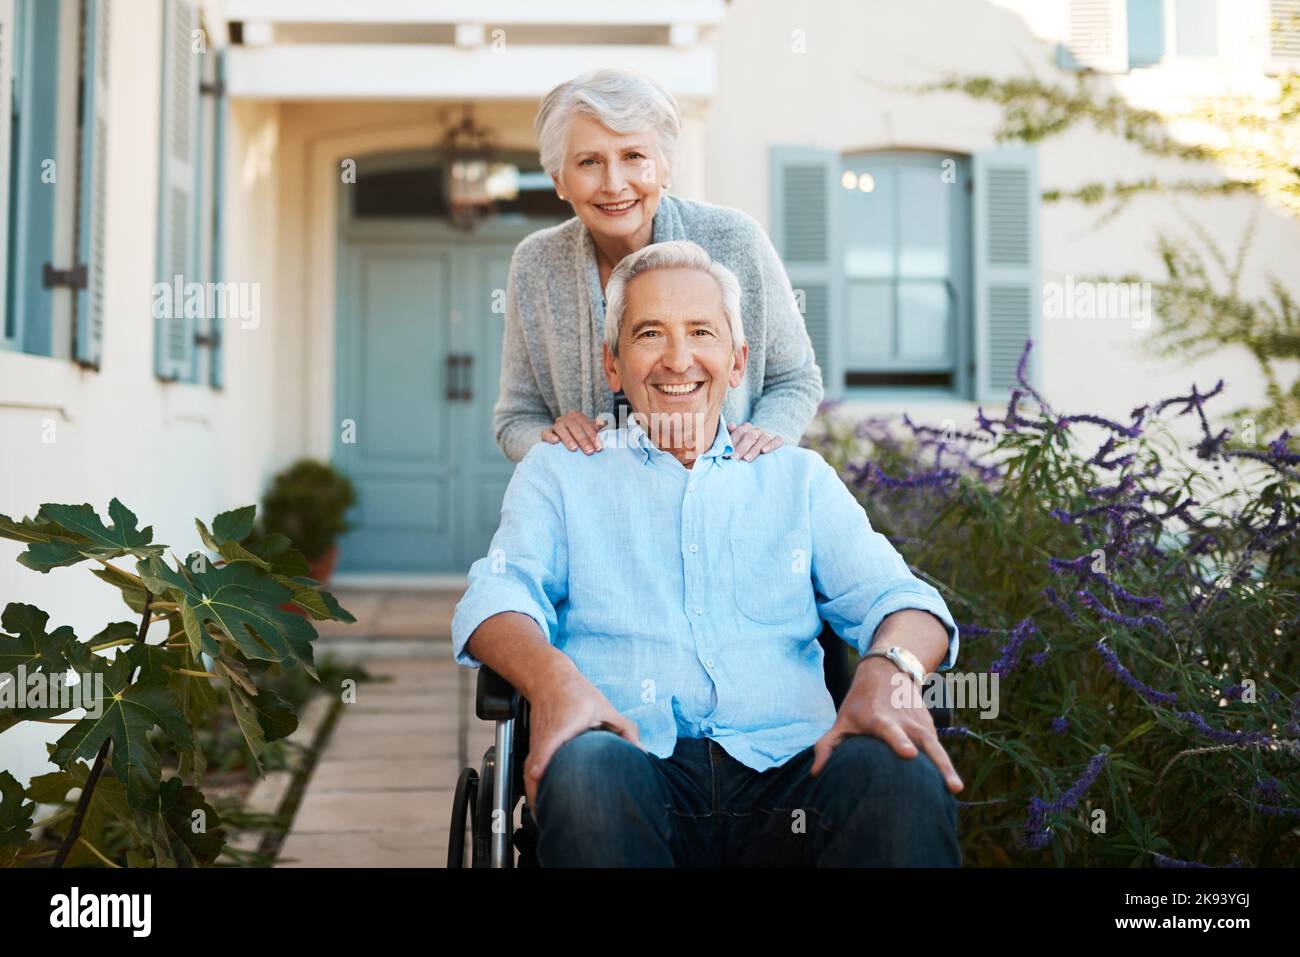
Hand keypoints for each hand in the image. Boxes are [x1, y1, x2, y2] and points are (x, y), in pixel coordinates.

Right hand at [523, 665, 643, 815]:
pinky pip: (530, 773)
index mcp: (562, 726)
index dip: (542, 761)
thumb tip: (642, 753)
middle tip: (551, 821)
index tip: (538, 776)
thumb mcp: (604, 707)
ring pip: (530, 776)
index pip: (547, 745)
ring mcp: (536, 744)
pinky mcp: (533, 748)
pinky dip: (535, 789)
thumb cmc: (576, 693)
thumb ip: (624, 729)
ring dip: (537, 799)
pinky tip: (543, 804)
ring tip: (547, 821)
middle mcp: (545, 738)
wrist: (549, 679)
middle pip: (534, 771)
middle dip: (540, 797)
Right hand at [541, 411, 606, 453]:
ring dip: (568, 438)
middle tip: (590, 452)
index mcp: (577, 417)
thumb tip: (606, 422)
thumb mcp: (590, 433)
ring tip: (574, 449)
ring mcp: (555, 426)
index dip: (594, 436)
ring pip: (560, 428)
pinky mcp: (545, 433)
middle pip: (574, 426)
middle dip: (583, 439)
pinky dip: (550, 436)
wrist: (563, 444)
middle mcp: (565, 419)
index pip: (586, 425)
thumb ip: (599, 429)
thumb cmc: (580, 439)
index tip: (599, 448)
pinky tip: (556, 442)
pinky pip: (546, 433)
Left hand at [727, 421, 783, 461]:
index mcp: (746, 428)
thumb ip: (732, 435)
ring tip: (746, 459)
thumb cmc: (747, 448)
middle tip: (734, 458)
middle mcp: (757, 430)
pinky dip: (771, 445)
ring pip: (762, 439)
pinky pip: (777, 440)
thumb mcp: (738, 442)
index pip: (739, 432)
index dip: (732, 441)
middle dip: (740, 448)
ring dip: (753, 450)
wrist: (767, 445)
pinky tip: (764, 451)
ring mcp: (768, 435)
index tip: (726, 453)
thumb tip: (731, 426)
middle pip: (749, 436)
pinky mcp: (778, 440)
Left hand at [809, 657, 963, 792]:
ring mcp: (920, 724)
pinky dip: (944, 766)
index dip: (899, 741)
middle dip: (937, 762)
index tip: (909, 754)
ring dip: (947, 768)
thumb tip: (815, 773)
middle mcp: (905, 721)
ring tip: (956, 789)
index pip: (891, 731)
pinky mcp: (930, 728)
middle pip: (924, 742)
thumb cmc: (860, 703)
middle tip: (949, 784)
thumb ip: (827, 746)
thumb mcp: (842, 720)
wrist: (888, 671)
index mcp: (880, 720)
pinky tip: (949, 786)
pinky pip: (938, 749)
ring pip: (937, 747)